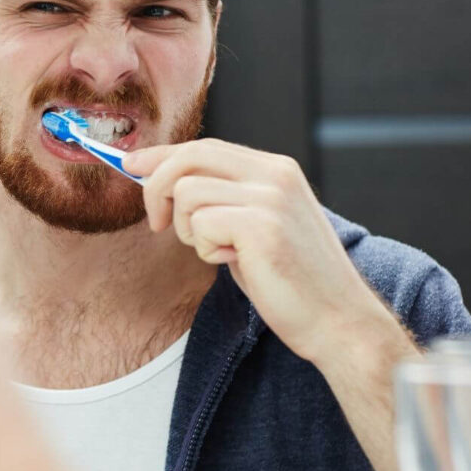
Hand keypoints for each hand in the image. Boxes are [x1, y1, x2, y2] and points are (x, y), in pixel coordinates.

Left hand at [123, 139, 389, 364]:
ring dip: (190, 231)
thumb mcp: (255, 226)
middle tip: (157, 224)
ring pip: (188, 193)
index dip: (162, 155)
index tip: (131, 165)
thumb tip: (163, 182)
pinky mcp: (261, 226)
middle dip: (157, 188)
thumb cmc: (291, 281)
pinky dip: (206, 250)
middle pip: (189, 157)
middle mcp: (275, 174)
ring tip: (222, 253)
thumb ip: (222, 200)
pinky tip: (235, 264)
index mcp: (276, 169)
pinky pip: (200, 225)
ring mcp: (270, 197)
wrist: (339, 322)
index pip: (205, 147)